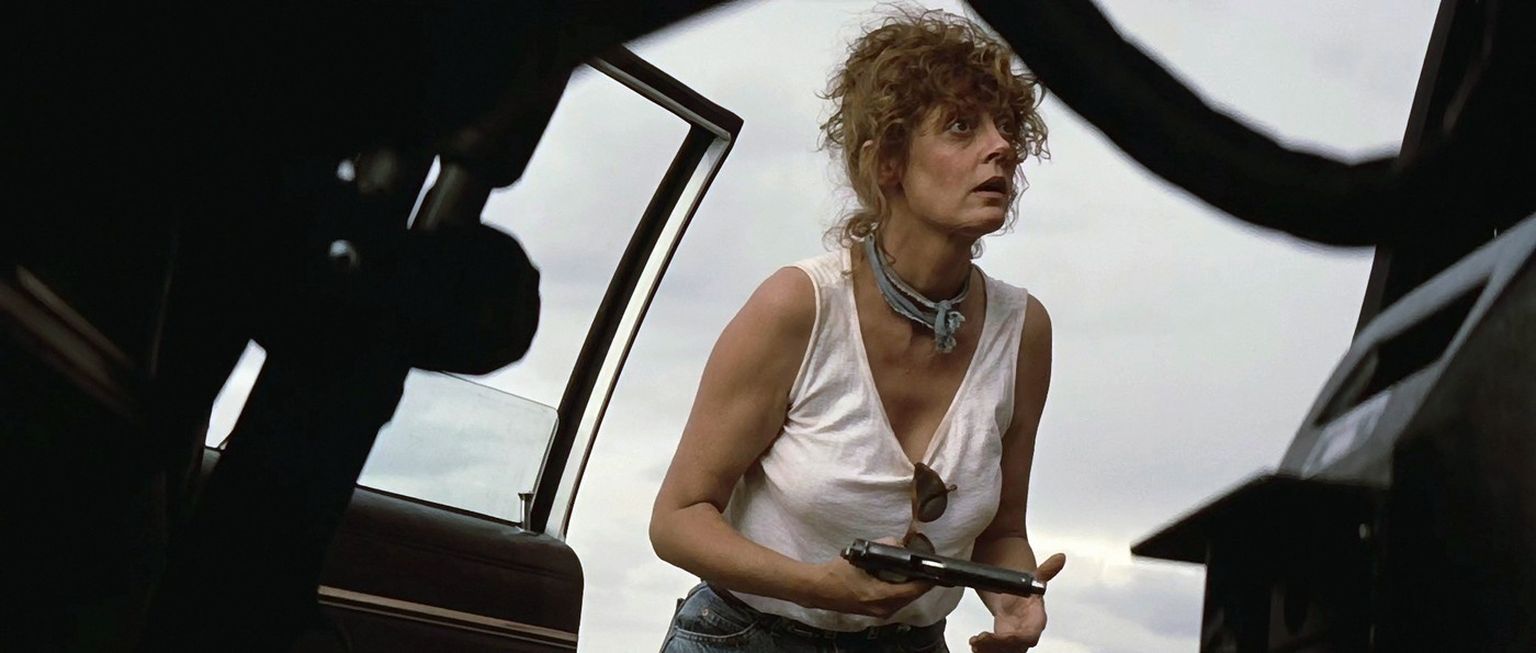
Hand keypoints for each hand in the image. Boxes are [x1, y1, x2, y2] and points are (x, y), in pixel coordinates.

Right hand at [801, 547, 932, 617]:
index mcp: (881, 596)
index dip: (928, 579)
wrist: (818, 589)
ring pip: (905, 599)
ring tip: (913, 570)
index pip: (914, 590)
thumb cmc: (836, 573)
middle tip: (925, 566)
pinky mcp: (875, 612)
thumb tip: (900, 543)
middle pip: (912, 596)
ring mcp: (879, 613)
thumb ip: (883, 547)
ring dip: (910, 586)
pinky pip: (896, 601)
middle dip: (920, 581)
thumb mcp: (860, 555)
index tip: (937, 569)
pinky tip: (898, 578)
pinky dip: (900, 590)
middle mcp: (883, 608)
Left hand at [969, 552, 1064, 651]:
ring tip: (976, 642)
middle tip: (982, 639)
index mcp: (1036, 619)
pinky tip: (975, 643)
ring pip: (1005, 651)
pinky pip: (996, 650)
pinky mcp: (1003, 641)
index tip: (1004, 635)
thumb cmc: (1027, 588)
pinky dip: (985, 649)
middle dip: (1000, 646)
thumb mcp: (1034, 577)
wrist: (1017, 593)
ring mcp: (1014, 639)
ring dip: (990, 649)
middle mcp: (1026, 632)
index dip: (1019, 638)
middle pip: (1017, 647)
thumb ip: (1046, 570)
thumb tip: (1061, 557)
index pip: (1031, 634)